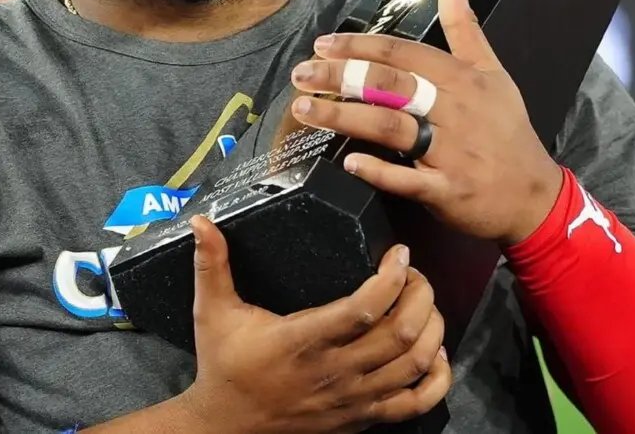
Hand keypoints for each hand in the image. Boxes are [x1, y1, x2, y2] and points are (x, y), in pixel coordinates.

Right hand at [181, 217, 449, 433]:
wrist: (226, 428)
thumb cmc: (224, 364)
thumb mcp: (212, 310)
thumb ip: (211, 263)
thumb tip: (200, 221)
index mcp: (302, 339)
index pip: (363, 309)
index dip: (390, 279)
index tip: (399, 253)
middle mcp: (334, 371)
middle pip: (399, 334)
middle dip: (420, 296)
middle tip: (416, 273)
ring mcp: (351, 399)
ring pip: (412, 365)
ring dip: (431, 329)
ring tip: (424, 301)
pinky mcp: (360, 418)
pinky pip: (413, 404)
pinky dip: (434, 378)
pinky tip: (434, 354)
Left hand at [289, 0, 563, 245]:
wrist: (534, 194)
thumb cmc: (505, 129)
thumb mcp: (492, 71)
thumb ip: (465, 26)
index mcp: (459, 78)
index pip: (401, 53)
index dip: (359, 47)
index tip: (322, 44)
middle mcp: (451, 109)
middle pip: (388, 85)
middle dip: (341, 76)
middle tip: (301, 74)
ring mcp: (449, 151)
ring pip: (390, 127)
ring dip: (344, 116)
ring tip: (304, 110)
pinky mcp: (447, 190)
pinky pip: (409, 180)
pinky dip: (380, 171)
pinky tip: (349, 162)